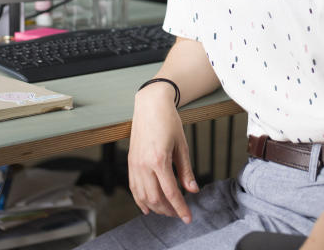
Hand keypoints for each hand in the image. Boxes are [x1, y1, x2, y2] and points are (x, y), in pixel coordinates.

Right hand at [128, 83, 198, 222]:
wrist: (150, 105)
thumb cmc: (168, 121)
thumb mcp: (182, 145)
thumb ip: (186, 170)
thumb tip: (193, 190)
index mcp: (159, 160)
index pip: (170, 192)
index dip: (180, 208)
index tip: (187, 218)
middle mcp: (144, 165)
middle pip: (155, 198)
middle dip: (168, 210)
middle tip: (179, 213)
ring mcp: (134, 165)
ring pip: (143, 196)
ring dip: (155, 207)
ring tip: (167, 211)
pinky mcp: (130, 162)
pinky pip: (133, 188)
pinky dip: (140, 200)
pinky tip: (147, 207)